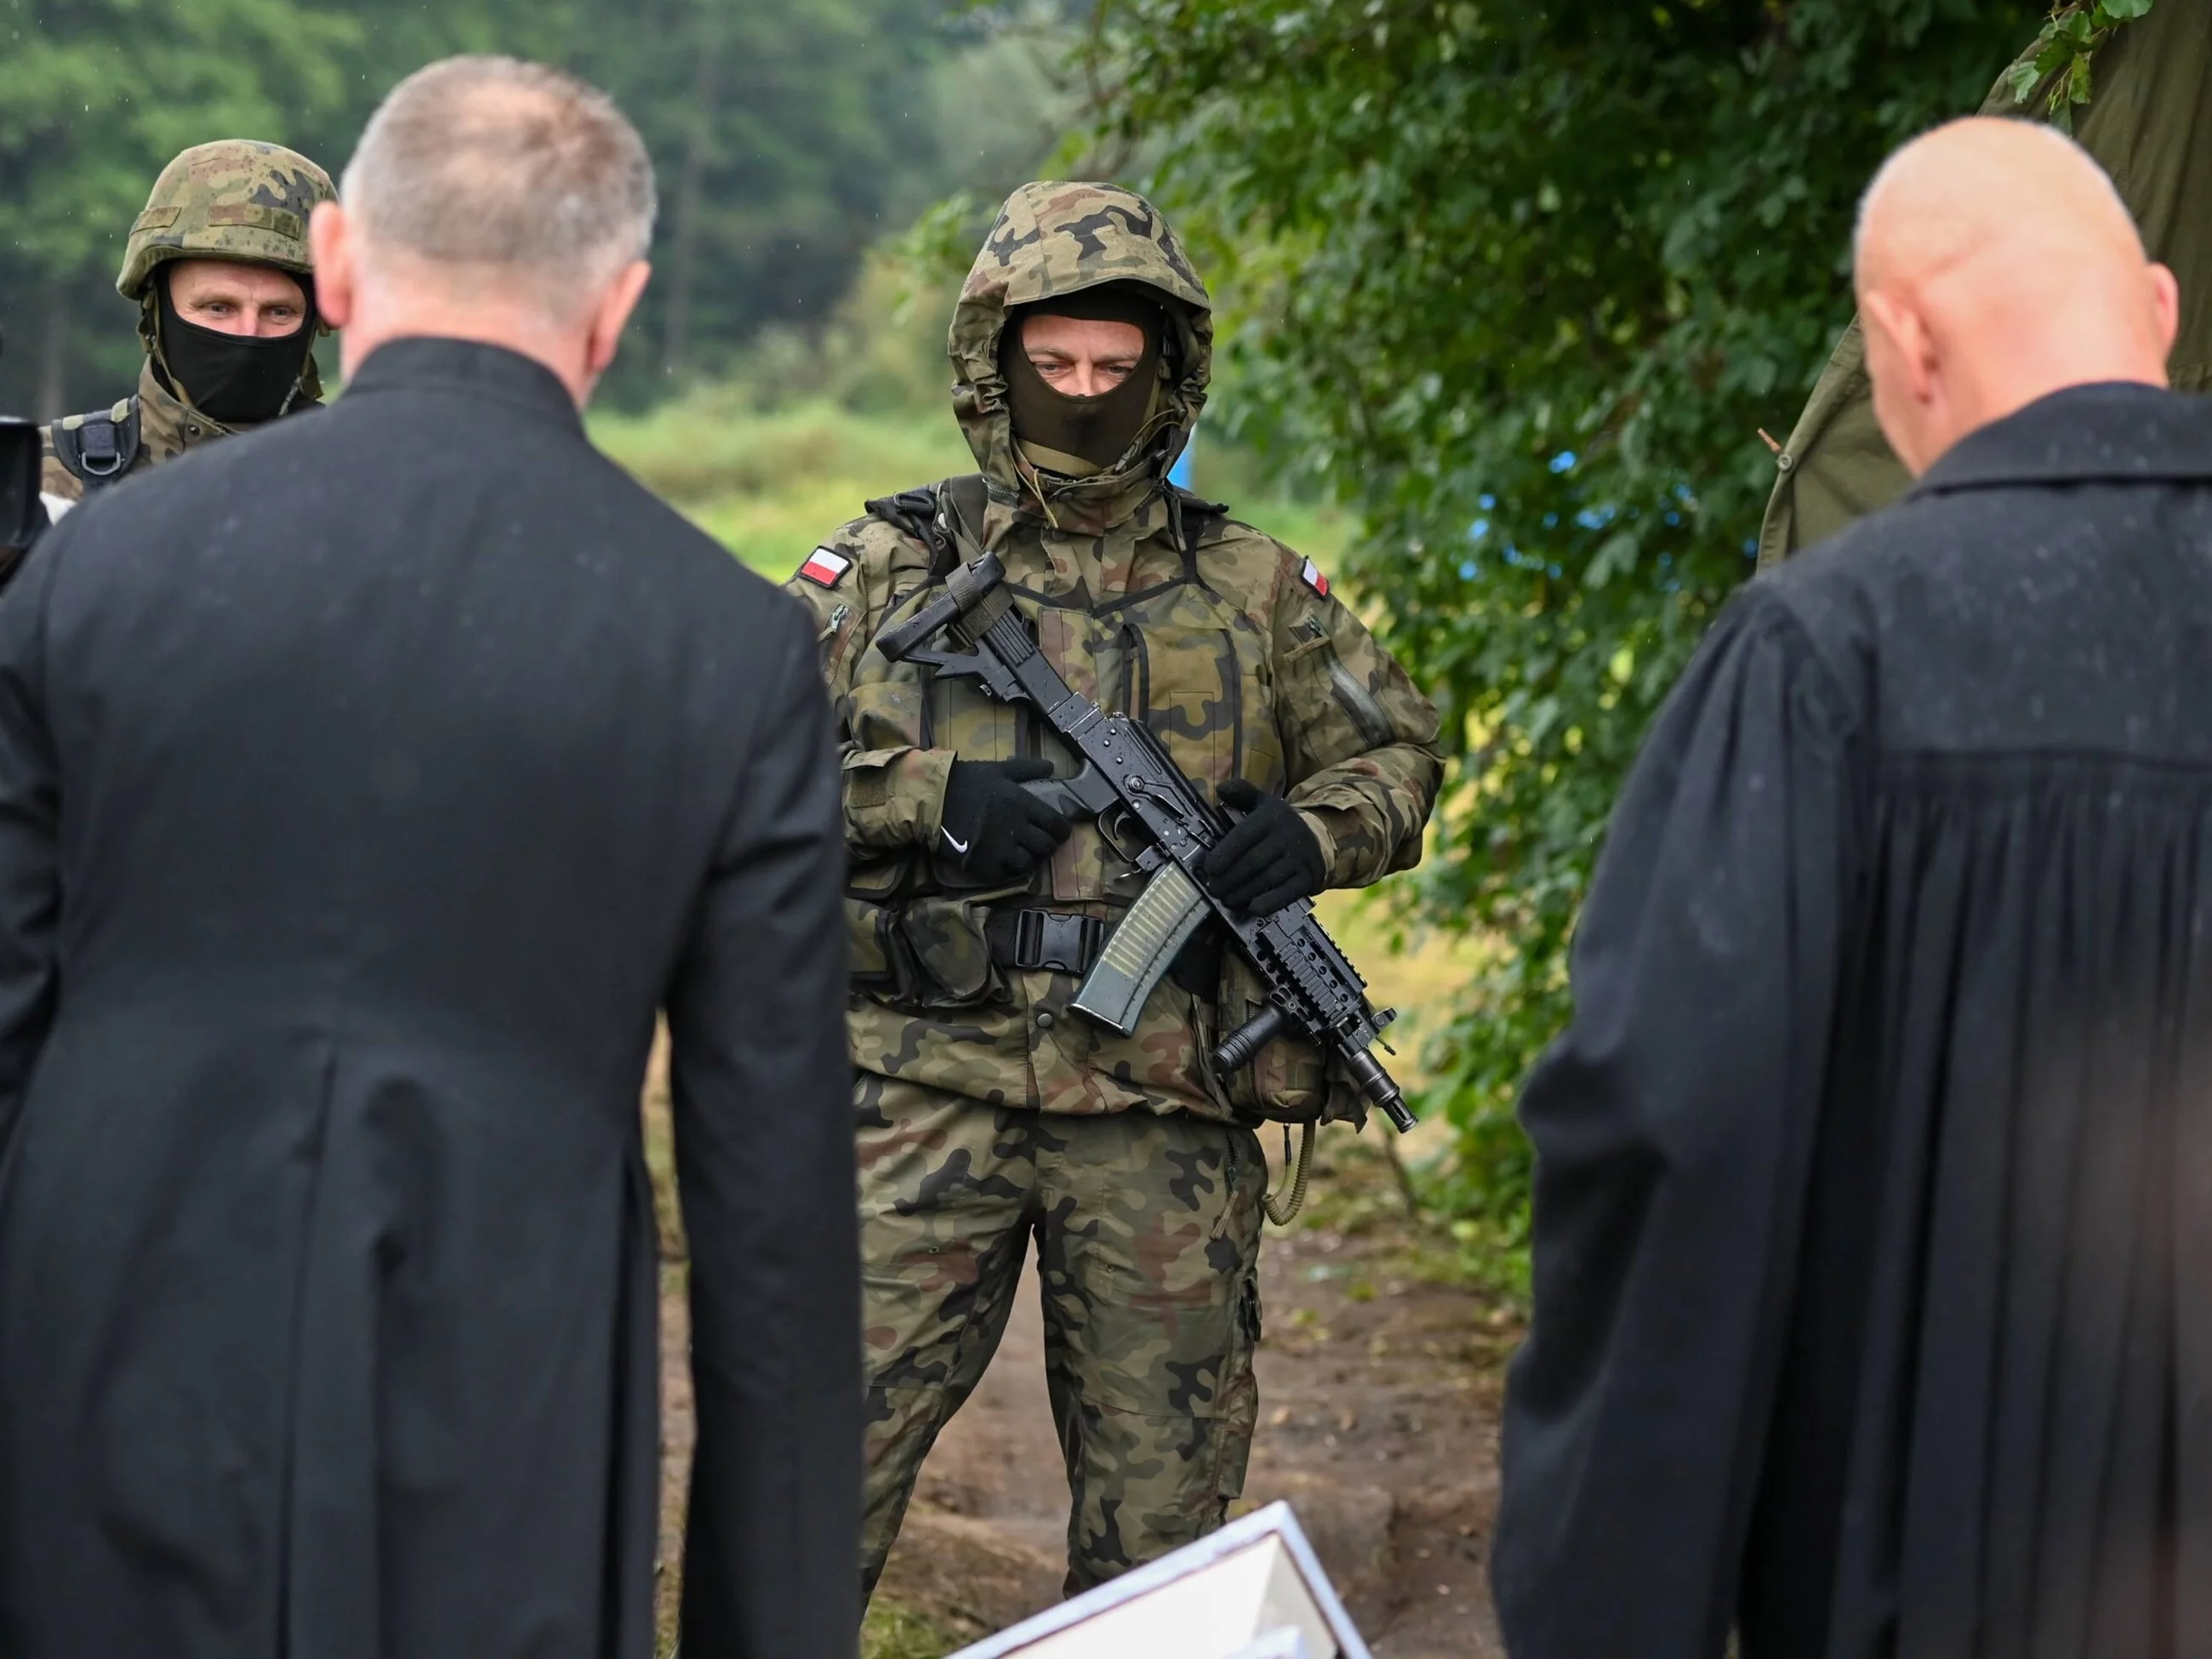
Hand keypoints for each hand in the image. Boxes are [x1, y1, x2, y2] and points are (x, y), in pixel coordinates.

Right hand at [939, 756, 1071, 882]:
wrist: (933, 799)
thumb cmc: (966, 780)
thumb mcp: (998, 769)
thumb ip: (1027, 768)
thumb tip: (1052, 766)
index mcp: (1022, 804)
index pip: (1056, 824)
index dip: (1062, 831)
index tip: (1058, 832)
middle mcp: (1016, 828)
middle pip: (1046, 846)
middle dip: (1047, 846)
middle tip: (1040, 844)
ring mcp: (999, 849)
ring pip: (1028, 863)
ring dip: (1028, 859)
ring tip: (1021, 853)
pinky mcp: (983, 864)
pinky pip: (1006, 875)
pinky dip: (1008, 870)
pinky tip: (1004, 861)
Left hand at [1204, 779, 1325, 914]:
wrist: (1318, 838)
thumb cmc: (1279, 824)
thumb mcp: (1263, 803)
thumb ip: (1241, 793)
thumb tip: (1221, 789)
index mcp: (1271, 817)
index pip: (1245, 836)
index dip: (1225, 854)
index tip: (1209, 868)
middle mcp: (1287, 837)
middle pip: (1253, 862)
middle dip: (1229, 878)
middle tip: (1214, 889)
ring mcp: (1299, 859)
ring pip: (1267, 879)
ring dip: (1243, 892)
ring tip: (1227, 899)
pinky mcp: (1307, 878)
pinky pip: (1287, 893)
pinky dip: (1269, 902)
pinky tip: (1253, 908)